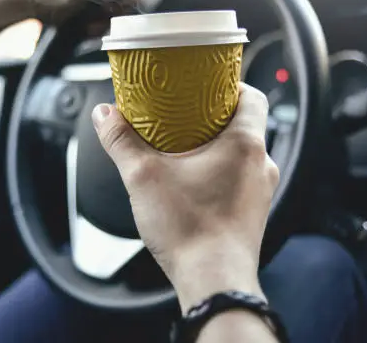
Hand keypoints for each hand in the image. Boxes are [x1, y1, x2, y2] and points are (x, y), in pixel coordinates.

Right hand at [91, 82, 279, 310]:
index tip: (206, 84)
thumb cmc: (190, 230)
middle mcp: (262, 165)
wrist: (214, 282)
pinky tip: (192, 181)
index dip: (231, 84)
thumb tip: (104, 115)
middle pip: (244, 123)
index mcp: (246, 145)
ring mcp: (260, 191)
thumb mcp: (143, 177)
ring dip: (216, 145)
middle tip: (184, 113)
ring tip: (183, 146)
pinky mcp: (252, 212)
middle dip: (214, 115)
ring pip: (242, 153)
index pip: (253, 96)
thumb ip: (121, 141)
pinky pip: (240, 178)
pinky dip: (220, 170)